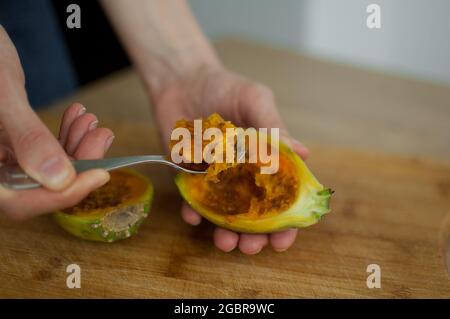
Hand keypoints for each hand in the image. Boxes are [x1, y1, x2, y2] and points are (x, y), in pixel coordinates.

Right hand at [0, 103, 114, 219]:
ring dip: (76, 147)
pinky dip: (64, 136)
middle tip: (102, 137)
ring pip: (46, 169)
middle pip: (39, 188)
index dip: (63, 195)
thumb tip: (60, 180)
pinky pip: (42, 151)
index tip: (100, 174)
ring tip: (92, 122)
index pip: (20, 202)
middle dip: (78, 164)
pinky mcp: (9, 144)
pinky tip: (79, 117)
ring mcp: (0, 158)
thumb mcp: (3, 97)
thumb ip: (28, 139)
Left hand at [153, 66, 308, 253]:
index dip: (285, 221)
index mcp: (265, 159)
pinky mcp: (189, 175)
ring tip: (226, 241)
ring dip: (227, 232)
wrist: (182, 79)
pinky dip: (193, 212)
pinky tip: (194, 217)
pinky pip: (191, 201)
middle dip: (255, 235)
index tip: (283, 240)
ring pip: (224, 214)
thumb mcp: (255, 101)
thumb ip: (274, 127)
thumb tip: (304, 152)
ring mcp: (216, 177)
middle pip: (253, 213)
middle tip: (251, 246)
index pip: (281, 196)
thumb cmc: (225, 87)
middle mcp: (242, 173)